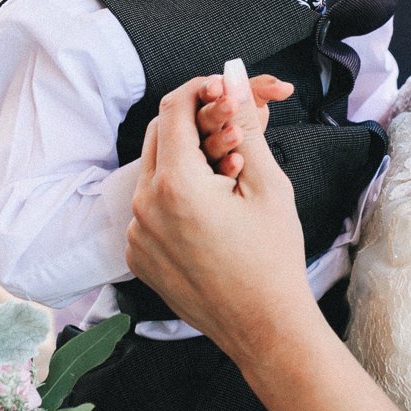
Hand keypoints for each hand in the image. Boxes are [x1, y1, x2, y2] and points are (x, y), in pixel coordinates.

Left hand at [127, 74, 313, 364]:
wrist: (264, 326)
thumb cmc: (273, 259)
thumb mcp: (269, 185)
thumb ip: (247, 127)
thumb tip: (238, 84)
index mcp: (177, 184)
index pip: (174, 109)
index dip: (200, 89)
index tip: (221, 87)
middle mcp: (144, 206)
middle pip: (159, 136)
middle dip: (192, 123)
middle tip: (229, 128)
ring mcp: (137, 234)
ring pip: (154, 172)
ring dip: (184, 161)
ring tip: (227, 179)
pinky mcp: (138, 255)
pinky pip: (149, 208)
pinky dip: (173, 197)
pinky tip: (210, 213)